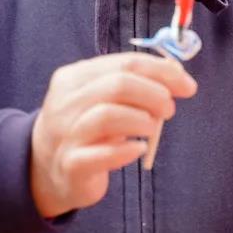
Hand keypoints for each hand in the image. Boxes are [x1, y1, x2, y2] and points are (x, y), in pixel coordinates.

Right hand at [30, 53, 197, 217]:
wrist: (45, 169)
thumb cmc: (86, 127)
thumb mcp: (102, 99)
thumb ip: (133, 84)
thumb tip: (177, 76)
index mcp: (75, 77)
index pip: (126, 63)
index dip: (162, 72)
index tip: (187, 85)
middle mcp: (66, 102)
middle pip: (117, 85)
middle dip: (154, 93)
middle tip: (170, 108)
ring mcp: (66, 134)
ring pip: (106, 115)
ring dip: (141, 119)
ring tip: (152, 128)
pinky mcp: (71, 166)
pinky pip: (100, 156)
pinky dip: (126, 150)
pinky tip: (138, 149)